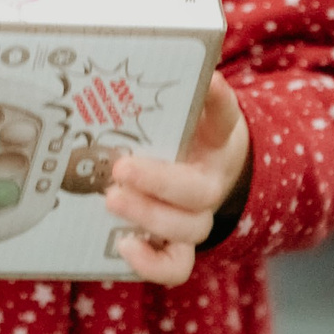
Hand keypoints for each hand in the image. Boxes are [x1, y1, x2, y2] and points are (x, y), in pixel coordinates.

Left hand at [103, 73, 250, 288]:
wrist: (206, 171)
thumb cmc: (187, 135)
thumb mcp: (191, 108)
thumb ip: (189, 91)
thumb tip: (189, 66)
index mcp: (217, 140)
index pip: (222, 117)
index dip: (217, 101)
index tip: (206, 82)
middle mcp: (211, 185)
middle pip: (197, 193)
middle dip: (158, 183)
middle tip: (120, 168)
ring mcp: (195, 220)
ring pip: (186, 231)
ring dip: (148, 217)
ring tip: (111, 199)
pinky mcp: (177, 247)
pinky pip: (175, 267)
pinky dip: (151, 265)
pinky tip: (123, 245)